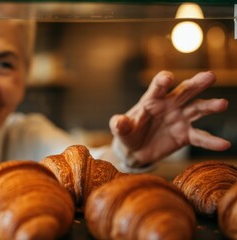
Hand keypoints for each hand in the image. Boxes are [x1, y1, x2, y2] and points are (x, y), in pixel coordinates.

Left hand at [110, 71, 229, 166]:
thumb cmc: (127, 133)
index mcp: (151, 100)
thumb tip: (118, 122)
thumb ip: (120, 125)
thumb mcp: (121, 130)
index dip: (161, 82)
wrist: (135, 150)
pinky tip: (224, 144)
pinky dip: (211, 141)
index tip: (167, 77)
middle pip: (184, 91)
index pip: (157, 88)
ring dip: (210, 106)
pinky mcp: (185, 135)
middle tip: (210, 75)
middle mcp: (169, 105)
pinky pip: (200, 137)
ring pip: (197, 109)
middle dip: (196, 83)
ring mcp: (179, 119)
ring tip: (222, 104)